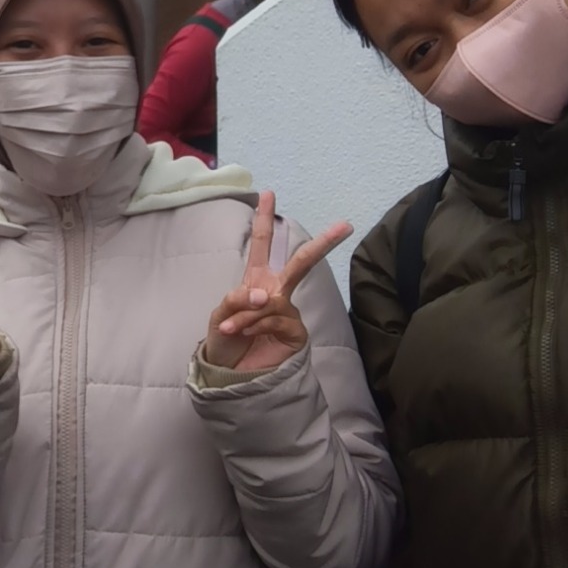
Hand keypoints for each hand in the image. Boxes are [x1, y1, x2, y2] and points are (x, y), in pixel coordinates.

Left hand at [204, 191, 351, 375]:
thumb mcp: (221, 315)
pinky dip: (255, 324)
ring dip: (247, 314)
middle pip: (301, 262)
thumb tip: (265, 294)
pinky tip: (244, 334)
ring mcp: (287, 312)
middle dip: (323, 244)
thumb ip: (238, 300)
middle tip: (346, 225)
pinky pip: (276, 318)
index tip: (268, 193)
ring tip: (231, 328)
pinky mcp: (295, 332)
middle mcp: (276, 292)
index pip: (262, 245)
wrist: (229, 374)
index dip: (264, 219)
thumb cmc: (225, 341)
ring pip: (272, 300)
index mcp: (257, 280)